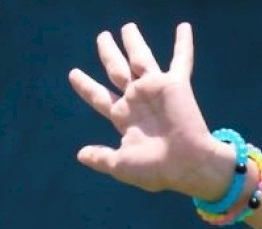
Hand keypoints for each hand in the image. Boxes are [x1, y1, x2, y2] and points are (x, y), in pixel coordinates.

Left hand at [69, 22, 217, 194]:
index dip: (86, 86)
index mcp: (124, 118)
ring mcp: (155, 90)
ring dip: (134, 42)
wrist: (188, 166)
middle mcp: (137, 100)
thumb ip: (102, 157)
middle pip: (117, 70)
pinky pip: (181, 60)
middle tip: (102, 37)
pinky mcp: (175, 85)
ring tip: (127, 27)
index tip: (73, 74)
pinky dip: (183, 44)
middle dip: (108, 53)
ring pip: (141, 57)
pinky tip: (183, 27)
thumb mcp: (122, 165)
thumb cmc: (157, 169)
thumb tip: (81, 155)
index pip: (100, 96)